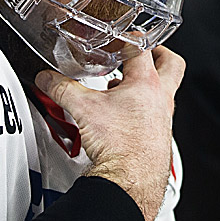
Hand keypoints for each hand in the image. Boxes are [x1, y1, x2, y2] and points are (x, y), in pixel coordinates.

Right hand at [35, 47, 183, 220]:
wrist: (130, 182)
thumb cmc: (120, 147)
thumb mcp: (83, 109)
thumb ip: (62, 88)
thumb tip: (47, 79)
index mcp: (148, 84)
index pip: (143, 49)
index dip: (129, 39)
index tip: (121, 38)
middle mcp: (162, 100)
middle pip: (171, 65)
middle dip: (159, 54)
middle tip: (144, 52)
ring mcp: (164, 119)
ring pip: (164, 92)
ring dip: (147, 86)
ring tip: (126, 86)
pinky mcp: (159, 137)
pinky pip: (155, 115)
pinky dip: (141, 110)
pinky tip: (124, 117)